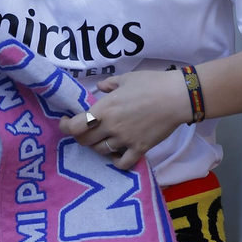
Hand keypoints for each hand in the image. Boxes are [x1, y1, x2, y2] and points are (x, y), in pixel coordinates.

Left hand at [58, 70, 194, 171]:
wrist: (176, 97)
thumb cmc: (151, 83)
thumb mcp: (126, 78)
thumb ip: (109, 84)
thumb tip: (100, 88)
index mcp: (105, 108)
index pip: (75, 125)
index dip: (65, 126)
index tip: (65, 122)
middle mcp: (111, 126)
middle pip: (84, 141)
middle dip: (80, 137)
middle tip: (84, 131)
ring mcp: (125, 140)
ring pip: (100, 151)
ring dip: (97, 146)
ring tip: (102, 140)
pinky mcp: (139, 148)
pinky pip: (122, 163)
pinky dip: (116, 161)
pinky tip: (116, 155)